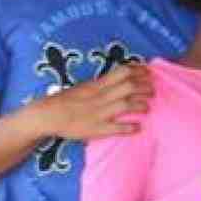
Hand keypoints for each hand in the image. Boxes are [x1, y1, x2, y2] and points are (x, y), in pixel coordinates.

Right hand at [31, 63, 154, 140]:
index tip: (148, 72)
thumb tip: (120, 79)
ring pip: (126, 105)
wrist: (47, 115)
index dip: (138, 71)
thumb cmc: (66, 100)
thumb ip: (102, 84)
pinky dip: (129, 127)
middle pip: (128, 87)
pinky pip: (116, 128)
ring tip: (147, 107)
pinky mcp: (97, 128)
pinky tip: (137, 127)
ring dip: (140, 105)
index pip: (122, 73)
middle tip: (152, 90)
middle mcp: (100, 97)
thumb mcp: (84, 87)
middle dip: (144, 87)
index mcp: (96, 85)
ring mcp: (100, 113)